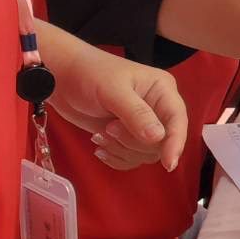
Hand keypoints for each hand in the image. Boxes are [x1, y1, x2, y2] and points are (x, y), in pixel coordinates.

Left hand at [45, 40, 186, 171]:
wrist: (61, 77)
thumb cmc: (89, 74)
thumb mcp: (113, 91)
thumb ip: (137, 114)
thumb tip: (158, 137)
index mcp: (162, 90)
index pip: (177, 121)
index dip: (176, 143)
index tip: (168, 164)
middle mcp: (158, 109)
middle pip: (161, 142)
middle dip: (133, 142)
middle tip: (109, 128)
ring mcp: (142, 125)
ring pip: (146, 154)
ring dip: (121, 150)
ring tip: (100, 135)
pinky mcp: (126, 137)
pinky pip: (132, 159)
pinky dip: (115, 158)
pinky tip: (99, 146)